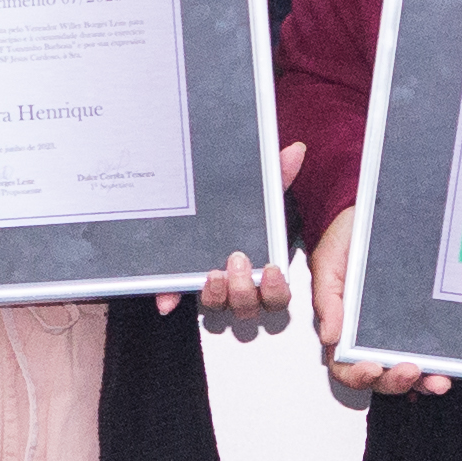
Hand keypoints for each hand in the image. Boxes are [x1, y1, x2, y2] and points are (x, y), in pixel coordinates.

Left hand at [168, 147, 306, 335]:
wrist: (200, 204)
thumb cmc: (239, 208)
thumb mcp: (257, 194)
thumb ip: (276, 176)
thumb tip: (294, 151)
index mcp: (262, 272)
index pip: (276, 297)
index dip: (275, 290)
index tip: (271, 269)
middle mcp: (238, 286)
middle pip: (248, 308)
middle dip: (244, 290)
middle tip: (238, 261)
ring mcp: (210, 288)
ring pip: (217, 308)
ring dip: (216, 295)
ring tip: (213, 273)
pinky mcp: (182, 283)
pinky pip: (177, 297)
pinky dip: (171, 298)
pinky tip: (167, 299)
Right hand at [313, 207, 448, 405]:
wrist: (370, 213)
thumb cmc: (347, 238)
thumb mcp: (329, 262)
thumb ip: (327, 298)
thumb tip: (330, 335)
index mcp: (344, 327)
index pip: (345, 366)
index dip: (357, 375)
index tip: (371, 369)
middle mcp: (371, 336)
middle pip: (381, 376)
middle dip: (395, 381)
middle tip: (410, 371)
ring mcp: (399, 332)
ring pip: (409, 371)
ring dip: (423, 381)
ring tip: (438, 380)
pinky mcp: (423, 321)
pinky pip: (432, 350)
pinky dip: (441, 363)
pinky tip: (451, 365)